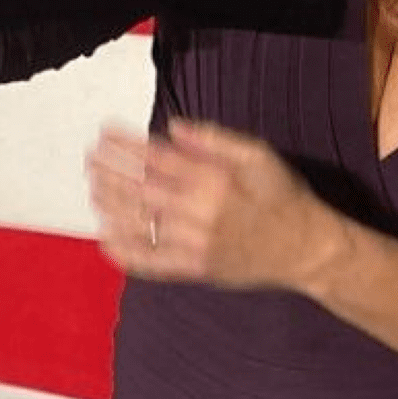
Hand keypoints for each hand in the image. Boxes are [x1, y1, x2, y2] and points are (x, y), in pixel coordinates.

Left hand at [86, 118, 345, 290]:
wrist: (307, 249)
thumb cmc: (285, 198)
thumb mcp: (260, 157)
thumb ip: (216, 140)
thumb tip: (173, 128)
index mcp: (215, 180)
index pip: (157, 159)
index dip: (125, 147)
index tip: (105, 136)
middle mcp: (201, 212)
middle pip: (142, 191)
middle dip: (110, 173)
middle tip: (90, 161)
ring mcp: (196, 244)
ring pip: (141, 225)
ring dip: (111, 208)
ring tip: (94, 192)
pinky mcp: (197, 270)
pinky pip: (153, 264)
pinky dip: (127, 254)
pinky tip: (107, 241)